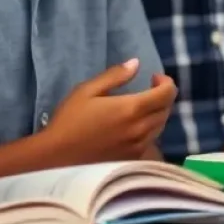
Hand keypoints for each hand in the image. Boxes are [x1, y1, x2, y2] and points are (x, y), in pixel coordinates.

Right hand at [43, 59, 177, 164]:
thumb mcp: (88, 90)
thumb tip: (136, 63)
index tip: (153, 78)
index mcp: (132, 109)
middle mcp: (141, 129)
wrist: (56, 157)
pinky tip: (134, 126)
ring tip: (141, 107)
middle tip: (148, 89)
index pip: (167, 94)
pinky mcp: (132, 159)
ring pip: (161, 126)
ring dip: (157, 113)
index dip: (166, 82)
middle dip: (163, 96)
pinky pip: (151, 141)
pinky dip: (150, 129)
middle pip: (167, 110)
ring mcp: (138, 147)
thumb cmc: (70, 120)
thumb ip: (115, 76)